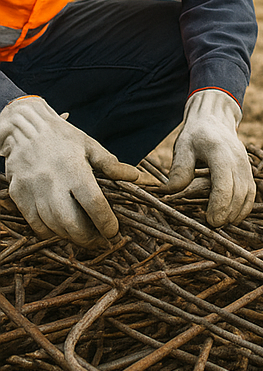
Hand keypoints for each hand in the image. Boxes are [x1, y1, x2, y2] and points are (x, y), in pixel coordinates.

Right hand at [0, 95, 138, 245]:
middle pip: (71, 221)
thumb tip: (136, 178)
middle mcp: (52, 183)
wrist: (24, 129)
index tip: (114, 231)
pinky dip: (50, 233)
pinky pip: (35, 223)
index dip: (106, 221)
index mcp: (74, 169)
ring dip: (70, 237)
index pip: (93, 203)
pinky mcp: (18, 196)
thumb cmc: (63, 138)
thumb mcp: (90, 146)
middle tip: (100, 241)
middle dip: (88, 237)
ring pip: (53, 226)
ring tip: (85, 238)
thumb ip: (111, 165)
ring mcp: (32, 191)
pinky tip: (62, 232)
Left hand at [167, 89, 254, 226]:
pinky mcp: (248, 170)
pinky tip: (233, 216)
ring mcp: (246, 164)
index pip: (224, 183)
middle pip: (239, 192)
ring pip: (248, 193)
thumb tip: (171, 191)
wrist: (215, 120)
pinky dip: (245, 206)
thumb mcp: (182, 147)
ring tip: (222, 222)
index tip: (210, 221)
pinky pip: (251, 191)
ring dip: (237, 211)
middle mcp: (238, 159)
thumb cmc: (196, 135)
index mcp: (220, 152)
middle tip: (212, 225)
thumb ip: (179, 168)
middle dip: (227, 212)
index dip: (219, 205)